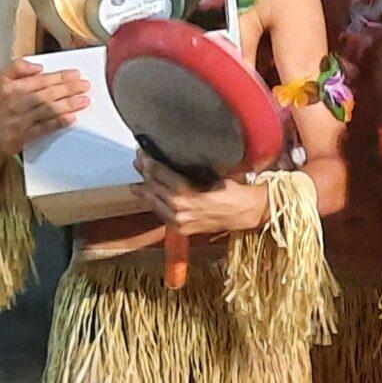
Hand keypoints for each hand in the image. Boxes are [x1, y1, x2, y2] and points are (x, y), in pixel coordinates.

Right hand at [0, 55, 88, 158]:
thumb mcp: (0, 81)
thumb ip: (17, 68)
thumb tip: (38, 67)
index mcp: (9, 87)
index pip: (39, 80)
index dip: (59, 77)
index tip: (75, 74)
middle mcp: (14, 103)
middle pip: (46, 94)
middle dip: (68, 89)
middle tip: (85, 85)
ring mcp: (19, 121)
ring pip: (47, 110)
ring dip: (68, 105)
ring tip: (84, 100)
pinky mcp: (23, 136)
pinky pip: (44, 128)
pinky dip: (58, 122)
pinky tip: (71, 118)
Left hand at [133, 153, 270, 237]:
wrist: (244, 212)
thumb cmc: (231, 189)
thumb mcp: (210, 174)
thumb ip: (188, 171)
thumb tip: (170, 158)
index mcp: (187, 193)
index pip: (160, 174)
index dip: (149, 162)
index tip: (142, 153)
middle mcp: (180, 209)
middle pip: (154, 187)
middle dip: (144, 173)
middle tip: (138, 161)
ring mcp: (179, 221)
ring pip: (154, 203)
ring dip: (144, 190)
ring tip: (137, 180)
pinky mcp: (181, 229)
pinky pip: (161, 215)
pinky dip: (154, 204)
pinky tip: (148, 197)